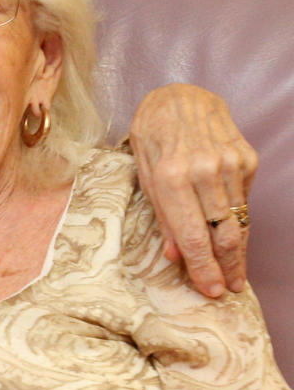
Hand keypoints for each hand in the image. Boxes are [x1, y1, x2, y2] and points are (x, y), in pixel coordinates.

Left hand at [128, 84, 255, 297]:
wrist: (179, 98)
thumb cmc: (152, 139)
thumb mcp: (144, 178)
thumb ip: (163, 218)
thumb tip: (175, 257)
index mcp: (171, 179)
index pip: (193, 236)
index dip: (204, 268)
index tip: (212, 291)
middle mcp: (204, 171)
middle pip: (222, 233)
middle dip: (228, 267)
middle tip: (231, 289)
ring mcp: (229, 163)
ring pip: (238, 220)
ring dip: (238, 250)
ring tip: (236, 272)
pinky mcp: (246, 158)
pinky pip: (243, 199)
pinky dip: (238, 219)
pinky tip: (231, 231)